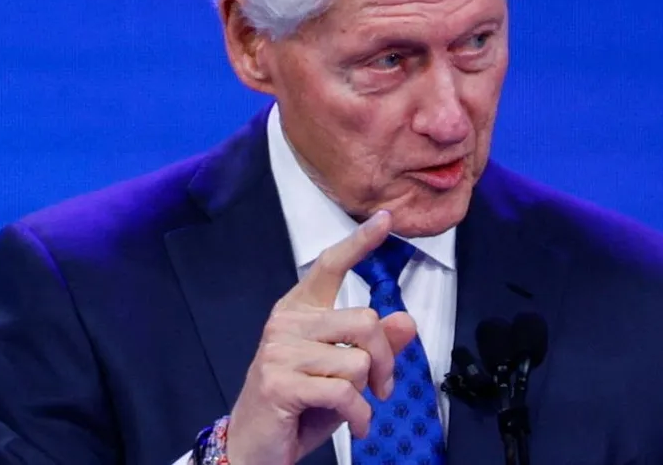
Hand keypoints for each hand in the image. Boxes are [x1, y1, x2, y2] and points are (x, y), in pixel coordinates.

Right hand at [224, 210, 418, 464]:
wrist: (256, 448)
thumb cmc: (301, 407)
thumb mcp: (344, 375)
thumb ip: (376, 347)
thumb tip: (407, 321)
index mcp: (300, 310)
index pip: (330, 266)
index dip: (359, 242)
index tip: (385, 219)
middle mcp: (286, 322)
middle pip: (365, 321)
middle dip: (385, 360)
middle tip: (383, 389)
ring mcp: (279, 351)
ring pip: (357, 360)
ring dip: (367, 394)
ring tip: (356, 410)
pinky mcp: (279, 383)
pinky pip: (344, 392)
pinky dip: (359, 416)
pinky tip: (356, 427)